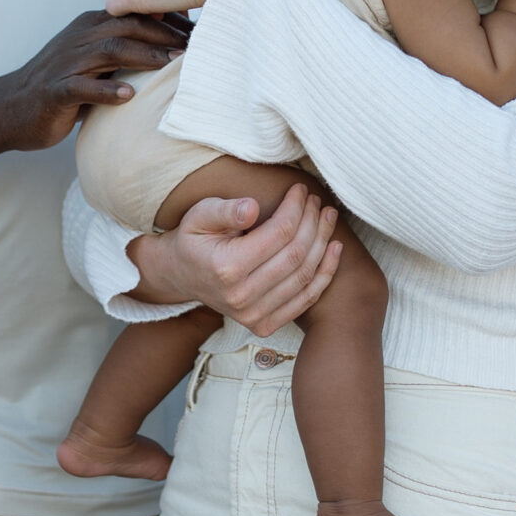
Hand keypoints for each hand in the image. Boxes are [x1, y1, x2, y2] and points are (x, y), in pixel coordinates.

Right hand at [0, 11, 189, 150]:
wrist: (10, 109)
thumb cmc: (61, 89)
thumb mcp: (95, 66)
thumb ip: (125, 55)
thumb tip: (169, 53)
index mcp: (91, 29)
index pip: (135, 16)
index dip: (167, 23)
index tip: (199, 34)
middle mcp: (80, 39)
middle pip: (127, 27)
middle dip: (164, 36)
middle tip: (196, 48)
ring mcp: (66, 63)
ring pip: (109, 51)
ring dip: (144, 57)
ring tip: (172, 66)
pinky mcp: (55, 90)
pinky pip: (83, 86)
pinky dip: (106, 90)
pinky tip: (128, 96)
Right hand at [129, 184, 341, 336]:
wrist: (181, 275)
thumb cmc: (193, 239)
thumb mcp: (199, 216)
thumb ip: (225, 210)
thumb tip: (252, 207)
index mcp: (226, 268)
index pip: (279, 234)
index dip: (295, 209)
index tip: (300, 190)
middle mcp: (241, 297)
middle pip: (295, 255)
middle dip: (312, 223)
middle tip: (316, 202)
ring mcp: (254, 316)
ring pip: (304, 276)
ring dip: (322, 243)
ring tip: (327, 218)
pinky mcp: (264, 325)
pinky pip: (305, 300)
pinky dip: (324, 274)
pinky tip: (334, 249)